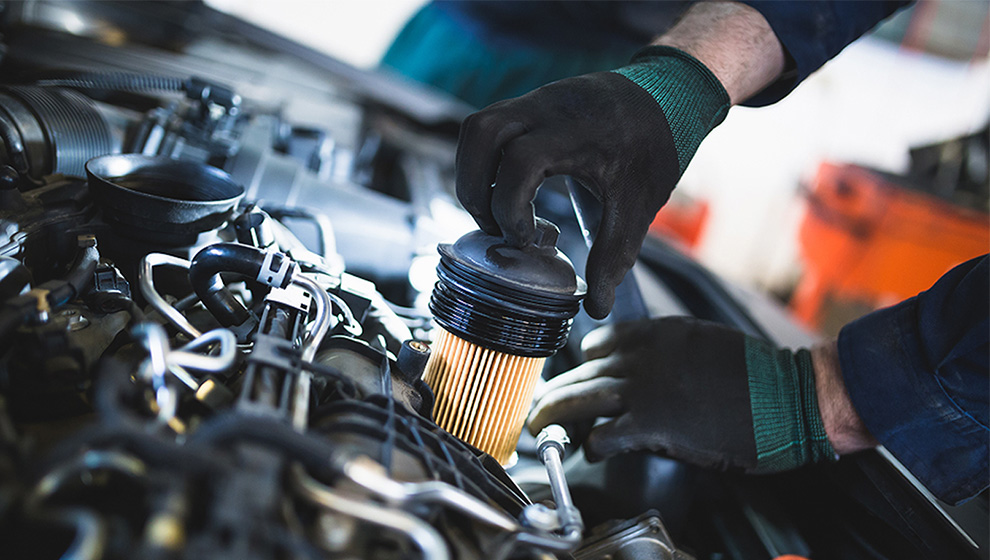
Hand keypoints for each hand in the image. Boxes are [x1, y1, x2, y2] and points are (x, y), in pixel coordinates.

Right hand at [455, 48, 728, 318]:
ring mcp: (535, 100)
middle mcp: (547, 108)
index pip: (520, 161)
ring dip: (472, 173)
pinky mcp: (530, 104)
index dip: (511, 206)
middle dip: (474, 188)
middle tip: (495, 227)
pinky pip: (488, 127)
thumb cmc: (655, 147)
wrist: (670, 94)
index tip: (527, 239)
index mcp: (576, 132)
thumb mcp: (638, 206)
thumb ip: (613, 257)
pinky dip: (485, 161)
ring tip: (494, 210)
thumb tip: (595, 307)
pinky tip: (507, 189)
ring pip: (477, 128)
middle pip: (481, 134)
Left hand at [527, 317, 844, 472]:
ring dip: (555, 414)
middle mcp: (643, 356)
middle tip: (540, 406)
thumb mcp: (707, 344)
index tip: (574, 377)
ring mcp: (645, 389)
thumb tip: (649, 370)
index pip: (600, 343)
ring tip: (540, 427)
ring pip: (580, 398)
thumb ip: (670, 352)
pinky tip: (589, 449)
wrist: (791, 396)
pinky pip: (604, 434)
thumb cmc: (759, 376)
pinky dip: (591, 443)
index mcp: (658, 334)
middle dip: (556, 391)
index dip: (582, 364)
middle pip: (582, 372)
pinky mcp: (653, 424)